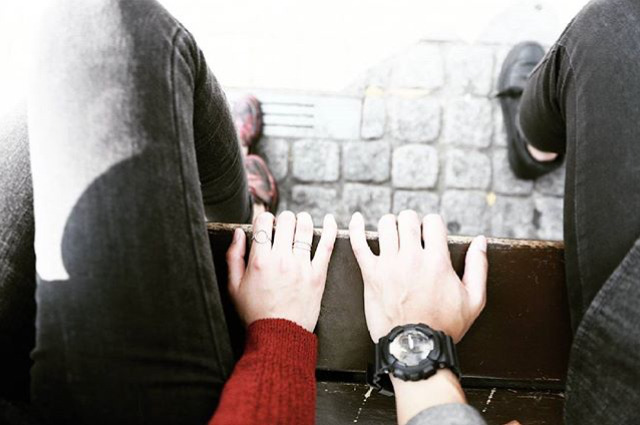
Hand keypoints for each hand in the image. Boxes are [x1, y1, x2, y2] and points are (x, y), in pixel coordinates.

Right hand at [226, 211, 337, 331]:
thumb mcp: (234, 287)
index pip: (263, 223)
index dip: (264, 218)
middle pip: (286, 220)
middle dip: (284, 218)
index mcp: (259, 261)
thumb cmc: (255, 313)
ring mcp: (302, 266)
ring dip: (303, 220)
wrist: (279, 336)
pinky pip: (327, 246)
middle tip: (283, 226)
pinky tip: (330, 220)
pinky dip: (331, 229)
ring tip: (301, 222)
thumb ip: (234, 257)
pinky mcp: (317, 275)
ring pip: (306, 228)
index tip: (265, 224)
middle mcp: (281, 260)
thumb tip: (239, 234)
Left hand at [348, 211, 487, 342]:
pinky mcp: (370, 275)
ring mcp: (388, 265)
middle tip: (411, 234)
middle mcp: (411, 259)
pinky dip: (356, 228)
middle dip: (412, 222)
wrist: (414, 348)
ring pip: (385, 225)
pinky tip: (358, 219)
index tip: (431, 235)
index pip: (433, 221)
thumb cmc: (445, 327)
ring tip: (393, 234)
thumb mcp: (474, 300)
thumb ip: (478, 267)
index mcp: (437, 261)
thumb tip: (480, 242)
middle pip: (408, 218)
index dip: (433, 225)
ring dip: (390, 225)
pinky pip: (359, 244)